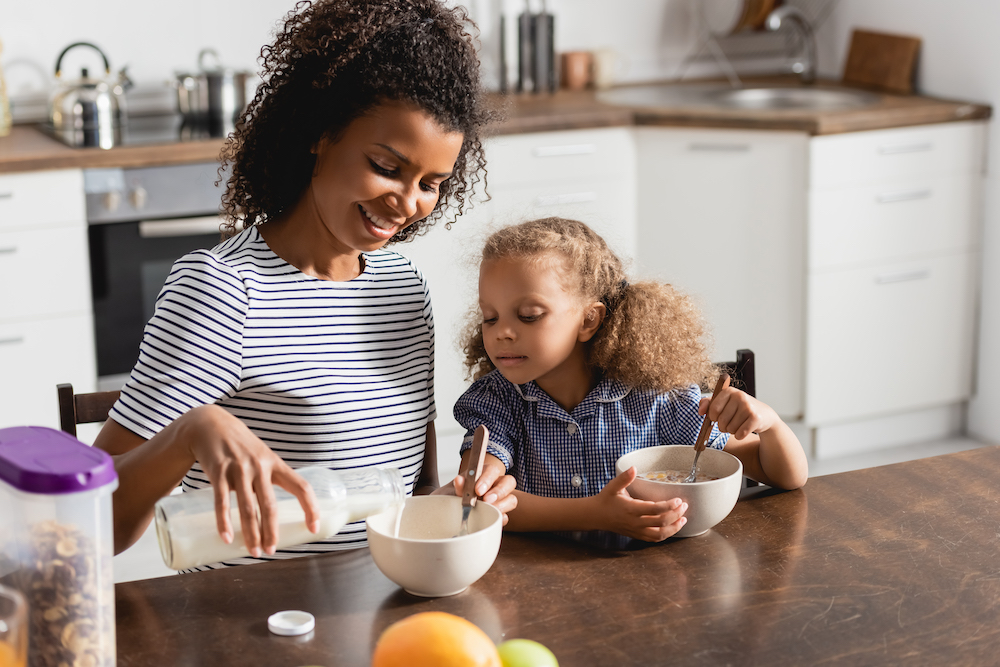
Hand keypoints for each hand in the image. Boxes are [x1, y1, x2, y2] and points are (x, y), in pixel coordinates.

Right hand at [178, 405, 319, 556]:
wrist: (210, 425)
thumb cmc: (241, 447)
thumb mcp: (261, 457)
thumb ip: (268, 480)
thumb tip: (273, 512)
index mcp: (276, 464)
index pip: (301, 487)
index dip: (310, 508)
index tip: (313, 528)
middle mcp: (260, 467)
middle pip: (270, 505)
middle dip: (272, 531)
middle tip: (271, 551)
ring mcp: (239, 469)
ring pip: (248, 507)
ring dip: (251, 533)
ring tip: (254, 551)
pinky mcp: (218, 472)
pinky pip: (222, 501)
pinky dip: (223, 522)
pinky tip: (227, 537)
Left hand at [433, 454, 516, 524]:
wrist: (444, 511)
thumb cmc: (450, 497)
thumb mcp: (449, 490)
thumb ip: (457, 486)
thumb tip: (459, 480)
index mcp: (483, 474)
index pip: (492, 470)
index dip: (488, 479)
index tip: (478, 490)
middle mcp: (494, 485)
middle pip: (509, 482)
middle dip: (499, 492)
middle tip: (487, 501)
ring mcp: (499, 501)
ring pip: (511, 500)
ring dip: (502, 505)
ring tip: (488, 511)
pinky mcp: (498, 516)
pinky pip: (505, 517)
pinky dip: (498, 520)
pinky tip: (488, 520)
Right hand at [593, 467, 686, 541]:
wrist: (596, 516)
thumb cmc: (605, 500)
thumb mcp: (613, 486)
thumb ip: (624, 478)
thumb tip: (633, 467)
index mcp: (631, 509)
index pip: (655, 509)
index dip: (669, 506)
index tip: (678, 500)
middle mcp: (635, 522)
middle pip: (661, 522)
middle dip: (676, 515)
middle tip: (684, 506)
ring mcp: (637, 531)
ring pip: (660, 534)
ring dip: (674, 528)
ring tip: (683, 519)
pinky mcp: (637, 535)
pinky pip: (654, 539)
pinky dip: (665, 535)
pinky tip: (672, 528)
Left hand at [699, 386, 779, 439]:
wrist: (763, 414)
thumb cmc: (739, 409)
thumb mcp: (724, 402)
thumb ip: (708, 404)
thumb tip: (700, 411)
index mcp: (728, 391)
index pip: (713, 409)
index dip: (713, 417)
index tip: (717, 417)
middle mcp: (739, 396)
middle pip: (721, 421)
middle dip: (723, 426)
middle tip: (730, 422)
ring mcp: (748, 406)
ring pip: (730, 429)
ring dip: (732, 431)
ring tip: (739, 424)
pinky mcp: (755, 418)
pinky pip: (740, 434)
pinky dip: (740, 436)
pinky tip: (744, 429)